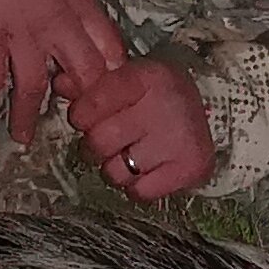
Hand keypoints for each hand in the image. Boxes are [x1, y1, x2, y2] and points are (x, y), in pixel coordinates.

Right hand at [0, 0, 127, 140]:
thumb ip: (71, 2)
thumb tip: (75, 30)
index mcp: (81, 1)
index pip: (110, 47)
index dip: (110, 76)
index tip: (105, 95)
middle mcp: (59, 22)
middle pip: (83, 73)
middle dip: (81, 103)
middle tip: (72, 126)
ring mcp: (24, 33)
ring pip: (35, 88)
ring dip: (28, 117)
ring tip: (23, 139)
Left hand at [70, 57, 216, 200]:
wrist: (209, 114)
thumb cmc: (156, 96)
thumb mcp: (127, 81)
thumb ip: (90, 83)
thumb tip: (59, 83)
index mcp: (149, 77)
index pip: (93, 102)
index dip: (82, 114)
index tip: (88, 117)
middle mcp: (167, 105)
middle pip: (99, 142)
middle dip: (97, 145)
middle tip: (114, 138)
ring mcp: (181, 139)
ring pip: (115, 172)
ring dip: (117, 168)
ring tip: (133, 153)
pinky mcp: (192, 168)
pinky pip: (139, 192)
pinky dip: (138, 186)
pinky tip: (150, 168)